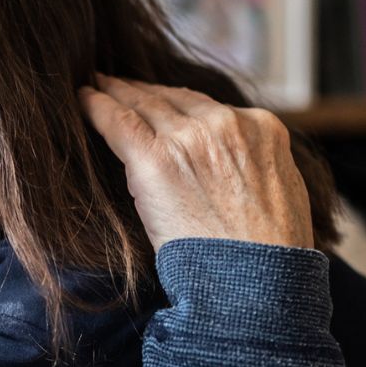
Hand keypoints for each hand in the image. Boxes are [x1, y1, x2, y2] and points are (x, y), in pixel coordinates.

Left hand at [79, 76, 312, 251]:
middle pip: (175, 99)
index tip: (162, 103)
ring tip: (98, 85)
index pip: (211, 108)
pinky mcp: (156, 158)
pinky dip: (97, 106)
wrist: (256, 283)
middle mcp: (227, 124)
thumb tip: (237, 171)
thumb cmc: (268, 258)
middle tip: (119, 83)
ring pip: (144, 104)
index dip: (180, 104)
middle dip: (146, 91)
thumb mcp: (282, 195)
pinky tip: (83, 98)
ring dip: (117, 92)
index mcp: (263, 129)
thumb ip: (258, 168)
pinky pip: (117, 120)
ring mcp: (190, 138)